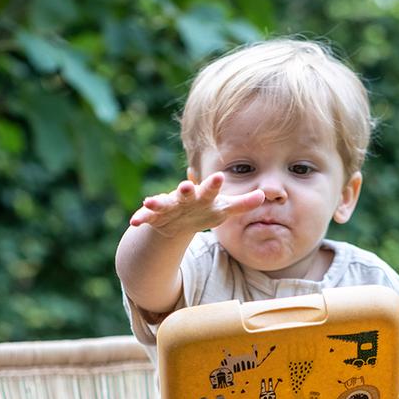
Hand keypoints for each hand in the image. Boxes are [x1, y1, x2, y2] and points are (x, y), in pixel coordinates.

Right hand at [130, 173, 264, 237]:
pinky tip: (134, 222)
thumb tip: (264, 195)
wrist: (178, 222)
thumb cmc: (204, 211)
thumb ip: (242, 204)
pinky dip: (141, 218)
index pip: (211, 189)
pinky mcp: (155, 216)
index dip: (215, 184)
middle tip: (186, 185)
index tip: (220, 176)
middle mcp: (185, 198)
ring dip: (157, 202)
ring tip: (150, 201)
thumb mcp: (223, 210)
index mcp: (203, 196)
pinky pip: (147, 217)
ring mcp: (169, 206)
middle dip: (185, 190)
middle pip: (186, 193)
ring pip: (163, 202)